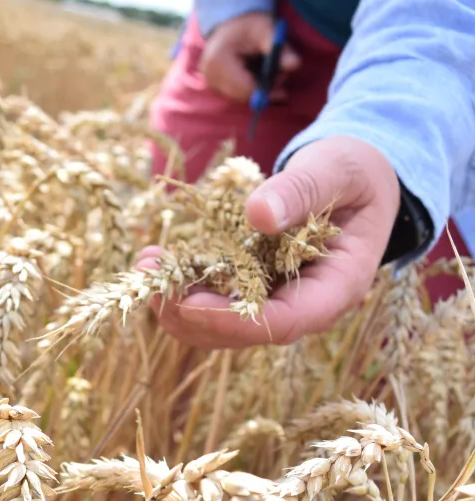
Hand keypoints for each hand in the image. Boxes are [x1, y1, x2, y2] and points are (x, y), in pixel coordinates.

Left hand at [151, 136, 401, 348]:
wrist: (356, 178)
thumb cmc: (354, 171)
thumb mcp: (337, 168)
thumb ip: (302, 190)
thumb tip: (258, 214)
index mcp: (336, 288)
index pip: (282, 323)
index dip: (231, 319)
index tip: (188, 302)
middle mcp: (303, 307)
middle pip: (240, 332)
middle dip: (188, 312)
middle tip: (146, 278)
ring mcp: (275, 303)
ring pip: (218, 326)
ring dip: (175, 302)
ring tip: (143, 265)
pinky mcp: (252, 292)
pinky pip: (213, 303)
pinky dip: (181, 286)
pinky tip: (154, 260)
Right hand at [200, 11, 299, 102]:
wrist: (230, 23)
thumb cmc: (249, 25)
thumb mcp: (267, 31)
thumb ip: (281, 49)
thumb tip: (295, 64)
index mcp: (219, 60)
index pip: (244, 88)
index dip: (265, 92)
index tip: (283, 92)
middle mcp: (210, 75)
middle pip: (241, 96)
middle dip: (263, 91)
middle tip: (281, 79)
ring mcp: (210, 82)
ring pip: (239, 97)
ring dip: (258, 90)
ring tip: (271, 74)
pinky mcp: (213, 86)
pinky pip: (235, 94)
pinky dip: (250, 88)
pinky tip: (258, 75)